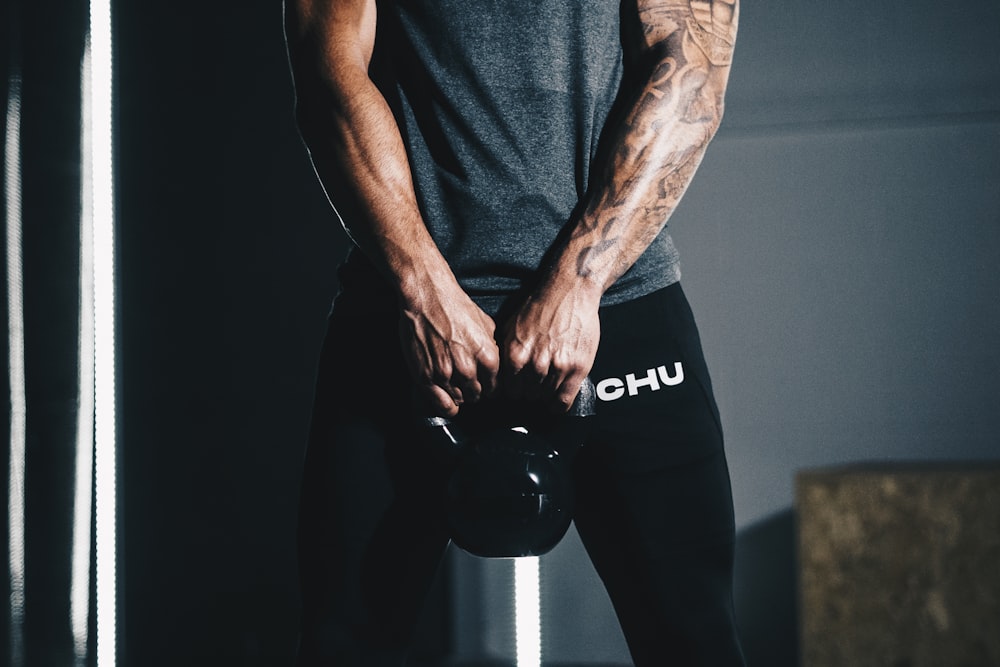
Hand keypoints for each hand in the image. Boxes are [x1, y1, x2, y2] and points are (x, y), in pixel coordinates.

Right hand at [399, 282, 499, 417]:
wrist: (427, 297)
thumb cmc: (454, 306)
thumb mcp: (486, 324)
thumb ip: (493, 348)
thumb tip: (495, 363)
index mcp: (488, 357)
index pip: (495, 387)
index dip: (489, 385)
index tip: (483, 383)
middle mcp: (468, 369)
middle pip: (477, 395)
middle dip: (474, 390)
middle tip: (467, 381)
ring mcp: (446, 375)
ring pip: (460, 400)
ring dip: (459, 394)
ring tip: (454, 382)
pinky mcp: (426, 377)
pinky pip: (443, 405)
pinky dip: (447, 405)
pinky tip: (448, 399)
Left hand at [501, 281, 600, 412]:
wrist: (569, 291)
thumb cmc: (541, 305)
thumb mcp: (510, 326)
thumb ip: (505, 351)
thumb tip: (498, 373)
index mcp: (515, 354)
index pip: (508, 390)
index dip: (514, 390)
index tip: (519, 388)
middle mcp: (534, 363)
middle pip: (527, 396)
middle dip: (529, 392)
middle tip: (535, 383)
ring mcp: (557, 367)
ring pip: (545, 398)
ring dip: (545, 394)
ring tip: (548, 383)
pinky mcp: (576, 368)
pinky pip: (564, 400)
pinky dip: (559, 405)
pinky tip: (557, 401)